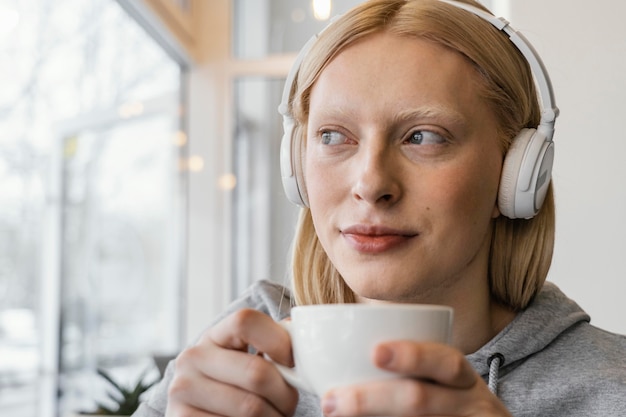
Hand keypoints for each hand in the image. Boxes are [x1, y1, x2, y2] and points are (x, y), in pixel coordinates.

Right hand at [166, 308, 298, 416]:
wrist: (205, 414)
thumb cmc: (238, 386)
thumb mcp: (249, 359)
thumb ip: (274, 345)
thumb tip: (303, 337)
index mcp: (214, 335)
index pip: (246, 321)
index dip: (279, 341)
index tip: (293, 363)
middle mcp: (192, 358)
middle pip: (256, 372)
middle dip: (285, 394)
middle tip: (289, 404)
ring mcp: (182, 391)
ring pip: (250, 407)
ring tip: (273, 416)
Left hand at [320, 341, 511, 416]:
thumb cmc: (442, 399)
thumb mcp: (434, 377)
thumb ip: (389, 359)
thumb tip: (302, 329)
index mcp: (459, 378)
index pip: (446, 361)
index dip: (414, 355)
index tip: (375, 353)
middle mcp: (469, 404)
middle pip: (421, 400)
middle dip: (371, 399)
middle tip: (330, 402)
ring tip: (335, 416)